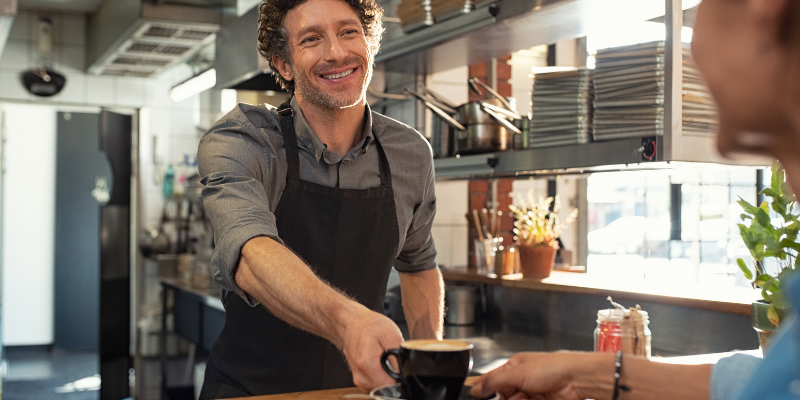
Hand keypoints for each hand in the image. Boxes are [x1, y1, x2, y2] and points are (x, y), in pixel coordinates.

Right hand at [340, 308, 403, 391]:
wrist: (351, 325)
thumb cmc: (369, 326)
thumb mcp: (390, 333)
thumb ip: (399, 355)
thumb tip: (406, 373)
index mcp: (368, 365)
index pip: (393, 385)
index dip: (401, 376)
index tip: (398, 364)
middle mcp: (361, 377)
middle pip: (389, 388)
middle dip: (395, 376)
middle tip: (391, 358)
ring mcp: (360, 381)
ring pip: (383, 387)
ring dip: (388, 376)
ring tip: (385, 359)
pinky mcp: (361, 381)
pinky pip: (378, 385)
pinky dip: (382, 376)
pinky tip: (380, 363)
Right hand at [470, 352, 604, 399]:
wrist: (577, 380)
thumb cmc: (552, 367)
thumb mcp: (517, 373)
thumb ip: (494, 381)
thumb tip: (476, 387)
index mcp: (515, 366)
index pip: (493, 377)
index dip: (484, 387)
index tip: (476, 395)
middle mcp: (523, 378)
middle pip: (503, 393)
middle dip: (503, 397)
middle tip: (509, 396)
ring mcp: (532, 392)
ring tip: (525, 397)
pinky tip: (530, 399)